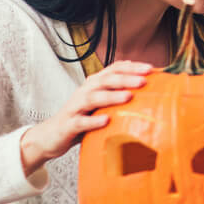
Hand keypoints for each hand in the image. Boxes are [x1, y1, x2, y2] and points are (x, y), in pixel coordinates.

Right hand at [20, 61, 151, 176]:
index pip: (114, 69)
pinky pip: (81, 122)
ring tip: (129, 96)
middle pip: (105, 80)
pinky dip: (93, 120)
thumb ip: (119, 93)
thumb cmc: (83, 117)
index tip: (151, 69)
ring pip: (93, 97)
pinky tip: (106, 121)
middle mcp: (85, 91)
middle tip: (144, 81)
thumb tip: (148, 85)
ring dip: (111, 96)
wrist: (51, 135)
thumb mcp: (102, 103)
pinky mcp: (69, 125)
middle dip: (125, 79)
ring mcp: (75, 107)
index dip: (132, 67)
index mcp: (95, 84)